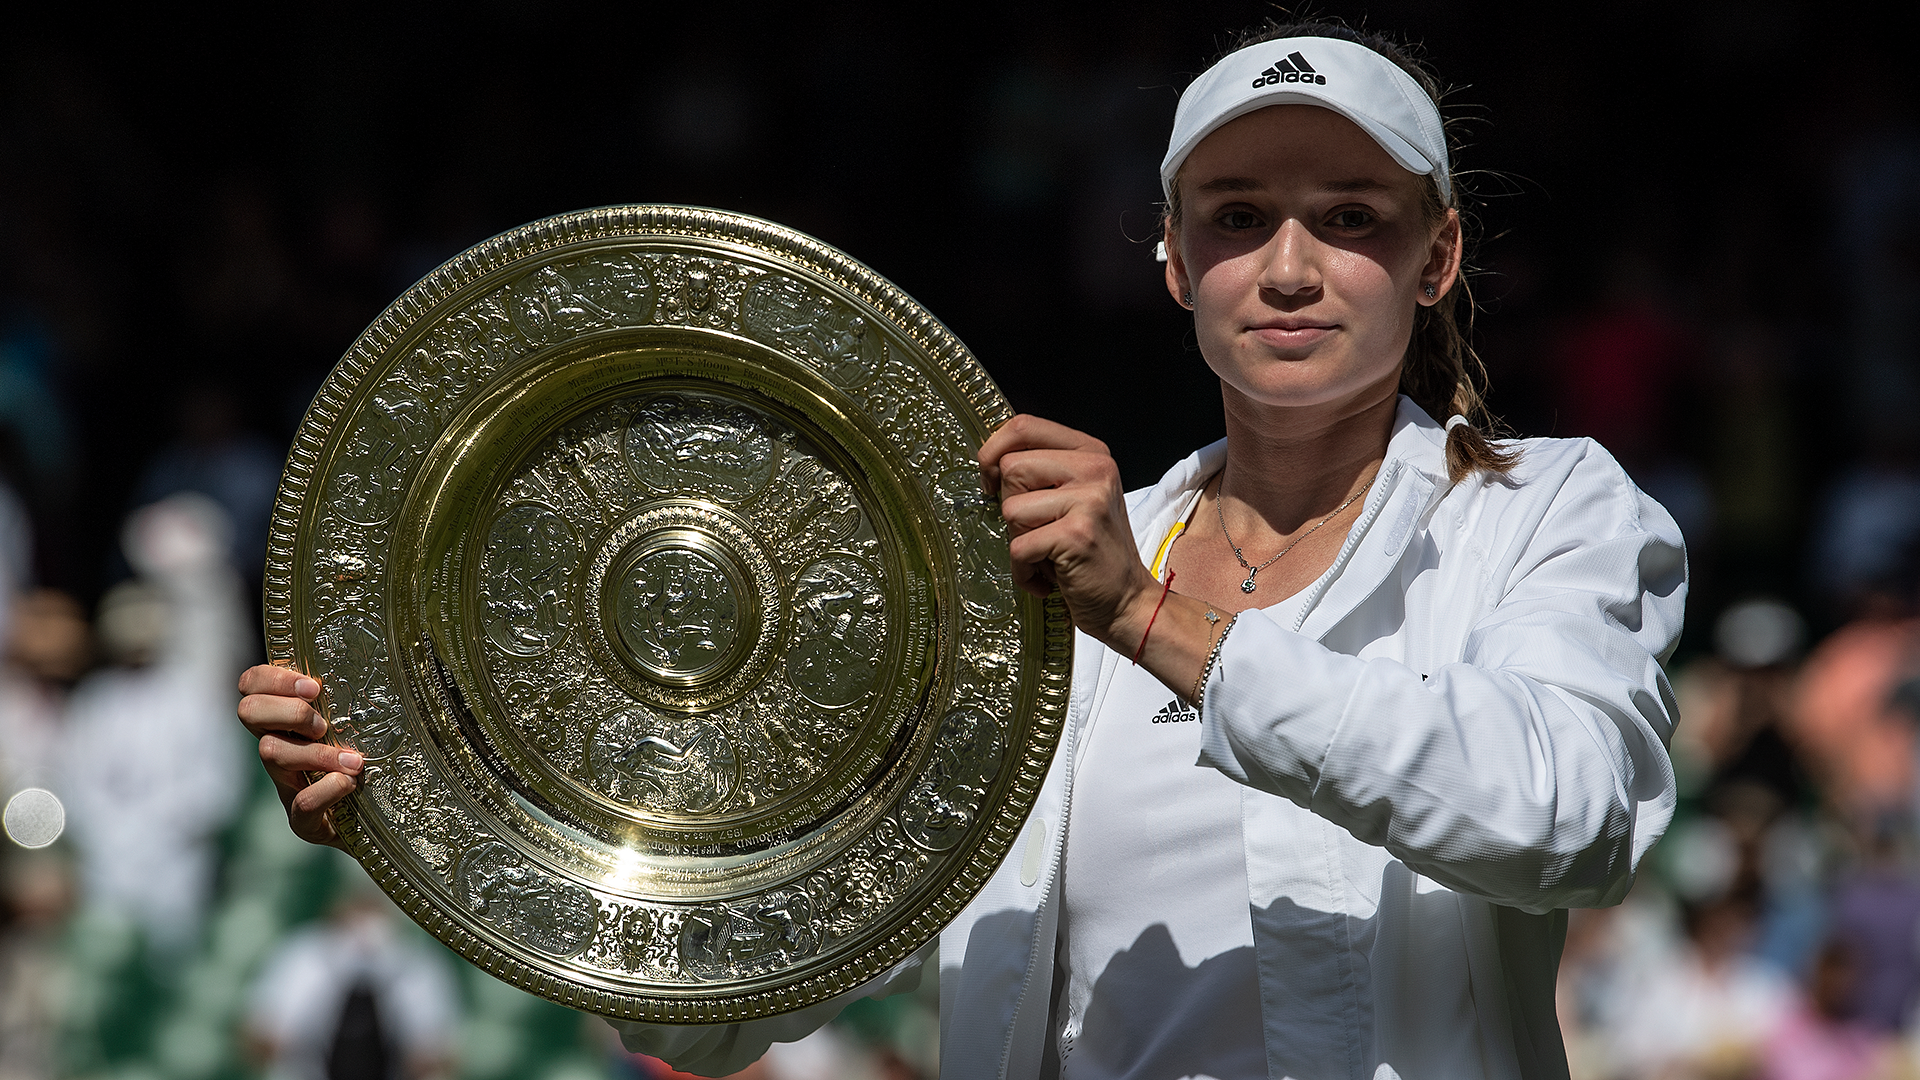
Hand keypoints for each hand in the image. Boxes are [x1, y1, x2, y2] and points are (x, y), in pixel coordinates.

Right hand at [236, 664, 362, 847]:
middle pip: (247, 712)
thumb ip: (355, 695)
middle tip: (323, 724)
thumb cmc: (372, 762)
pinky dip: (327, 789)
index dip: (272, 679)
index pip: (251, 684)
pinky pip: (301, 802)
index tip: (314, 687)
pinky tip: (351, 783)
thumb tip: (386, 650)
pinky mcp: (303, 821)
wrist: (380, 823)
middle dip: (288, 711)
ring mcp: (287, 785)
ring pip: (272, 754)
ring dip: (316, 752)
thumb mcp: (360, 722)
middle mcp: (279, 749)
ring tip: (354, 761)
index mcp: (287, 721)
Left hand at [978, 414, 1161, 650]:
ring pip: (1010, 509)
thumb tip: (987, 460)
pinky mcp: (1077, 535)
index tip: (991, 482)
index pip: (1023, 426)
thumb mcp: (1075, 497)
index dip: (993, 452)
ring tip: (1047, 554)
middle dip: (1010, 507)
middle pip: (1011, 468)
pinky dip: (1023, 571)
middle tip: (1038, 531)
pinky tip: (1047, 577)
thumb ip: (1042, 471)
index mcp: (1091, 452)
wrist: (1127, 602)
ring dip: (1019, 541)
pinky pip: (1018, 547)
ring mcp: (1089, 500)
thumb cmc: (1091, 553)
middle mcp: (1095, 469)